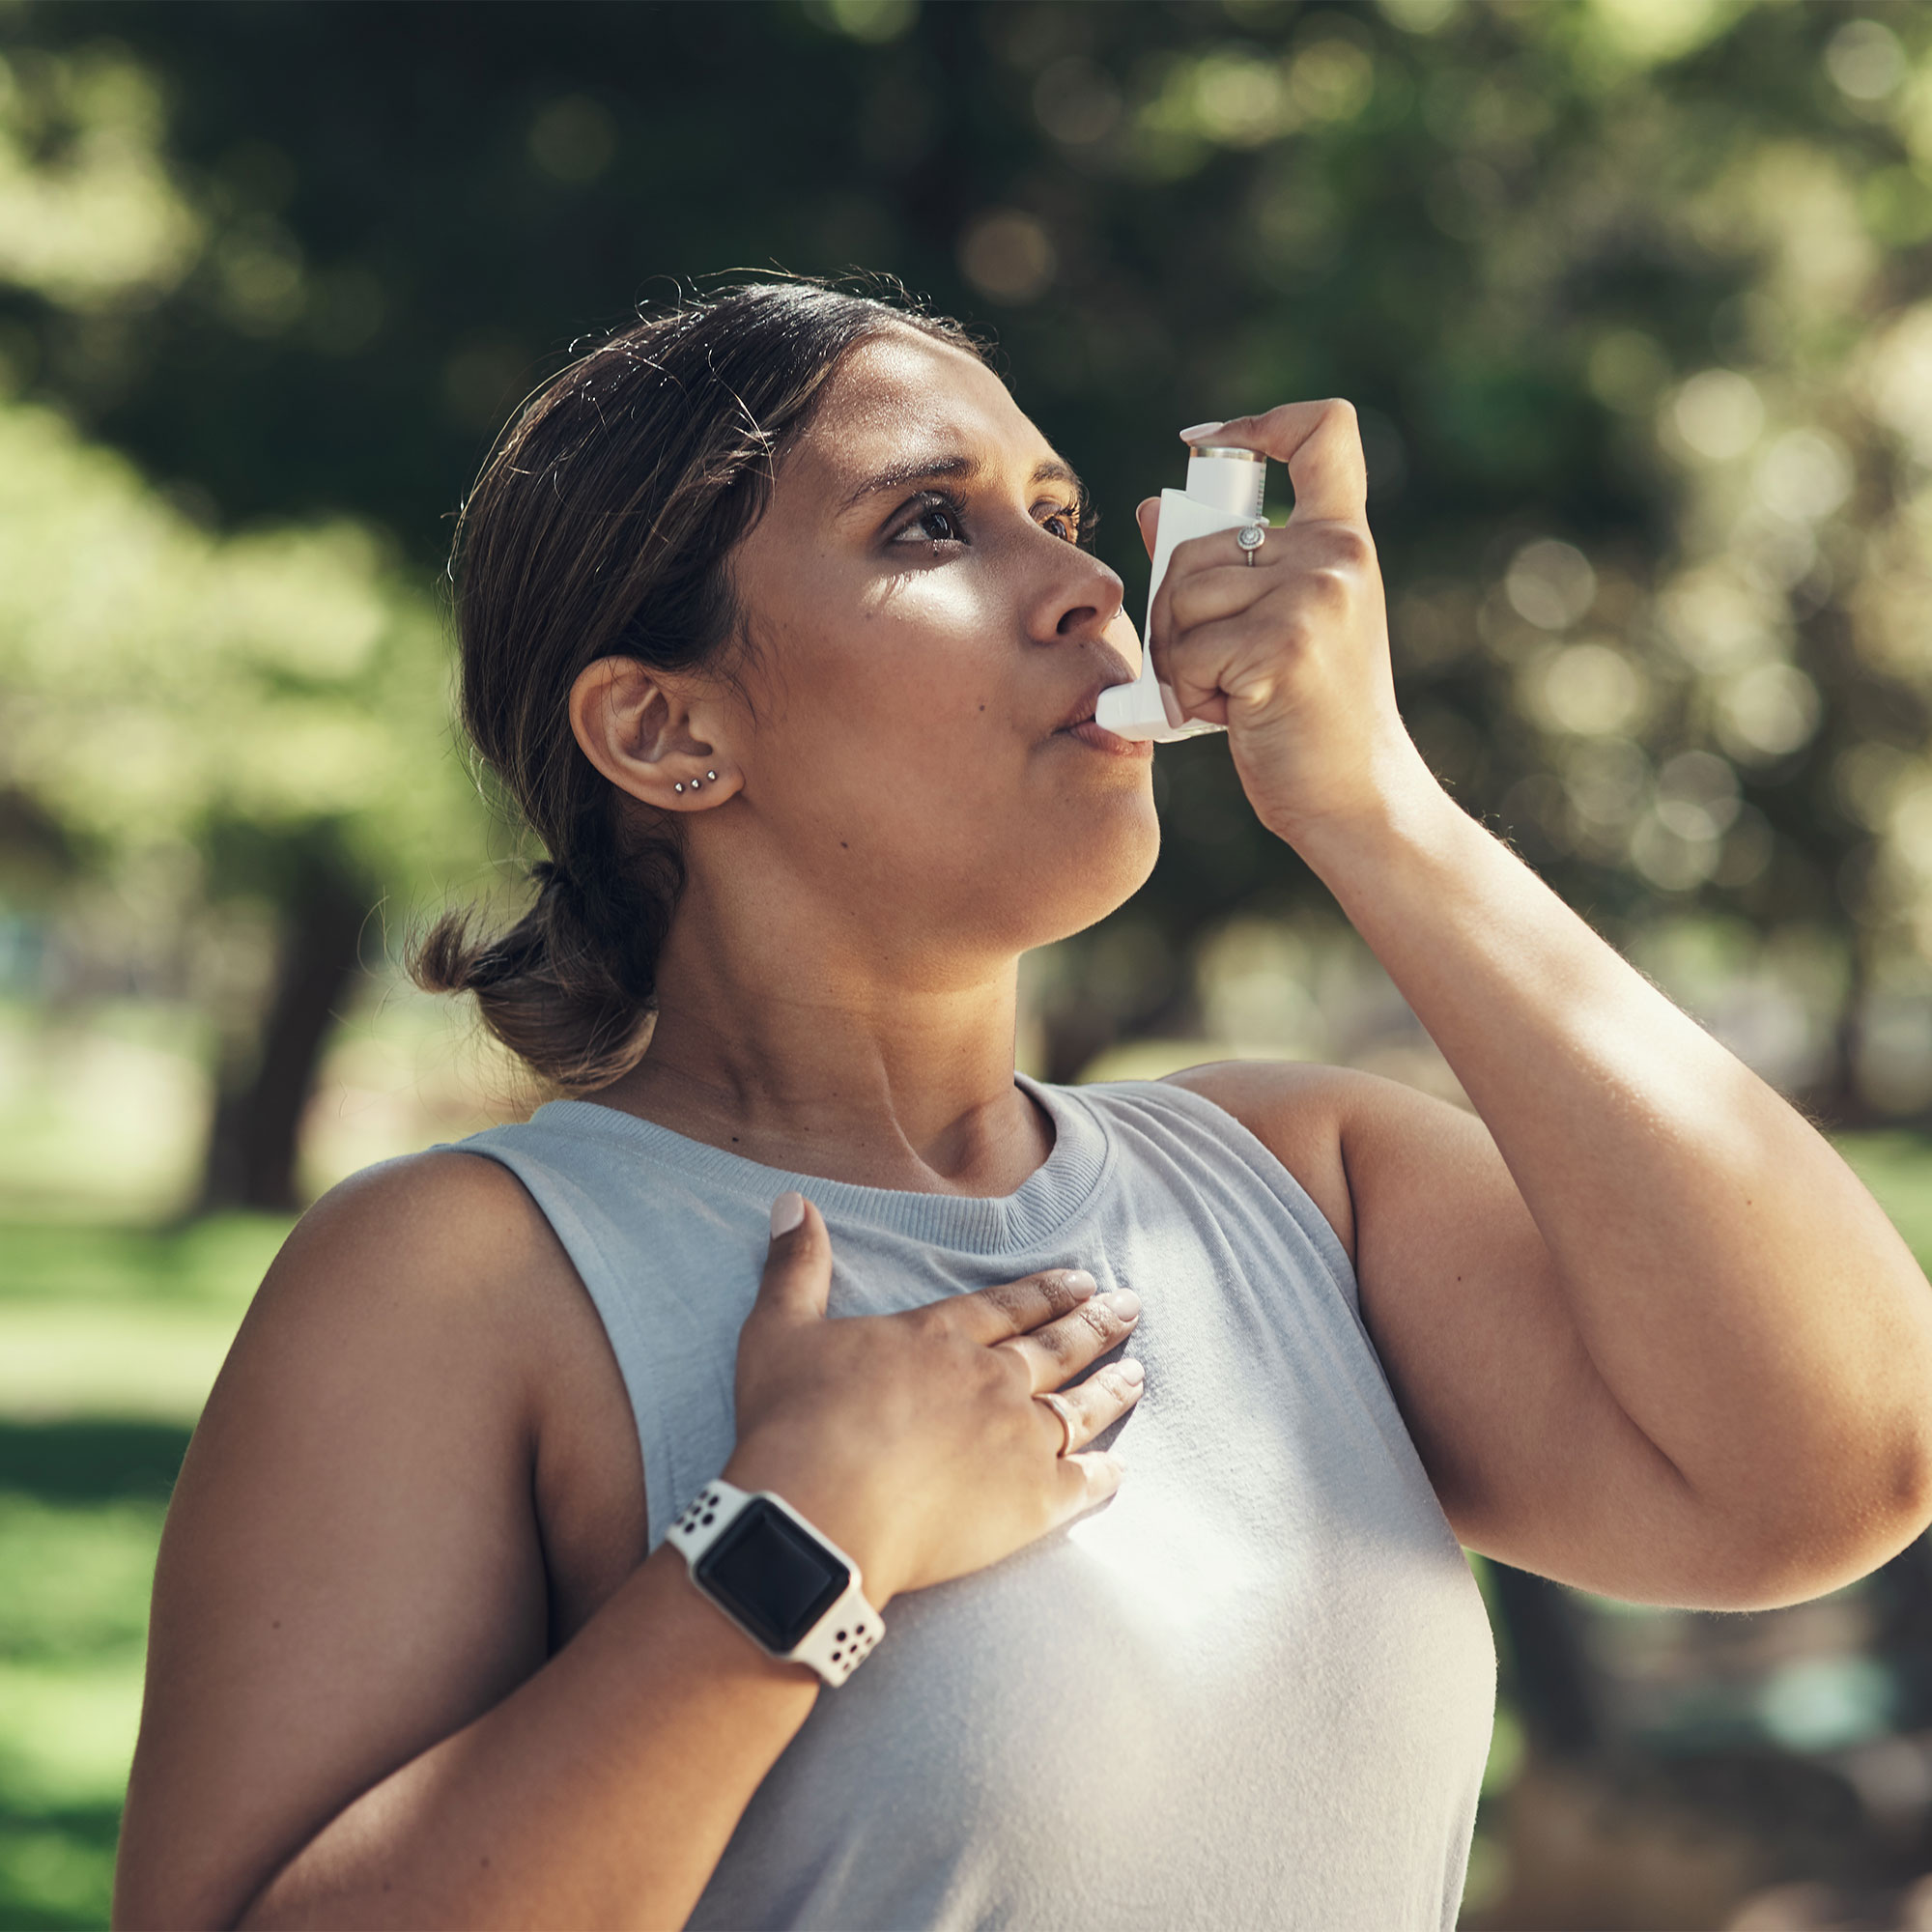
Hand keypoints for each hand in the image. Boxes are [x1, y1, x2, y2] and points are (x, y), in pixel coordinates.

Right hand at [722, 1195, 1141, 1608]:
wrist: (818, 1512)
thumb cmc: (792, 1422)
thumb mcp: (777, 1330)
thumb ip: (795, 1267)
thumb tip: (791, 1201)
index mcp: (938, 1338)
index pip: (1006, 1307)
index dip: (1045, 1292)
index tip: (1082, 1278)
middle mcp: (990, 1381)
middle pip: (1054, 1348)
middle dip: (1095, 1324)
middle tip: (1130, 1307)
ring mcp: (1017, 1441)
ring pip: (1079, 1408)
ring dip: (1111, 1388)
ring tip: (1139, 1373)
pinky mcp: (1030, 1504)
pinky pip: (1081, 1483)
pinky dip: (1104, 1475)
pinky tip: (1120, 1470)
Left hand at [1139, 401, 1437, 853]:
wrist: (1355, 796)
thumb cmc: (1307, 716)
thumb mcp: (1275, 625)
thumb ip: (1220, 565)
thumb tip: (1151, 507)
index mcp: (1343, 540)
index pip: (1325, 430)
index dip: (1260, 422)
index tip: (1209, 444)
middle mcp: (1336, 556)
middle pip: (1195, 541)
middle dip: (1176, 609)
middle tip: (1215, 665)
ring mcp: (1314, 597)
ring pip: (1180, 596)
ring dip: (1178, 656)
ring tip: (1225, 691)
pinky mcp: (1283, 646)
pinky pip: (1187, 650)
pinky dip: (1187, 693)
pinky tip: (1229, 714)